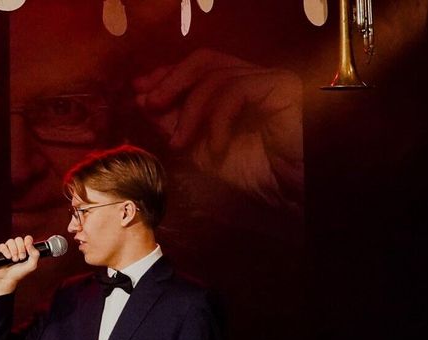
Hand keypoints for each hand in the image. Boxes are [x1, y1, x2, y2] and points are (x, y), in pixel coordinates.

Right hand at [0, 235, 38, 295]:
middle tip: (21, 258)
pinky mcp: (0, 251)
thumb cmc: (19, 273)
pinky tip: (8, 258)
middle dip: (21, 249)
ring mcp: (8, 248)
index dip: (27, 241)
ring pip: (10, 241)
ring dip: (14, 251)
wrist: (7, 279)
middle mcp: (17, 247)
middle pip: (19, 239)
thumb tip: (30, 243)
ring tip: (14, 260)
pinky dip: (6, 251)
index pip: (27, 238)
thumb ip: (35, 254)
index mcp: (25, 249)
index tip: (27, 247)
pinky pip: (2, 246)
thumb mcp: (32, 265)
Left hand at [133, 49, 304, 213]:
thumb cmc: (251, 173)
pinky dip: (218, 120)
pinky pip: (237, 91)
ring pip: (216, 77)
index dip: (166, 74)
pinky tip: (215, 147)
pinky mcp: (282, 86)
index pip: (195, 67)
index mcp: (233, 87)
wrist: (289, 193)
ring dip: (189, 111)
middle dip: (170, 80)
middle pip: (203, 60)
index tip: (138, 90)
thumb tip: (143, 99)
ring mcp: (268, 78)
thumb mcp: (200, 148)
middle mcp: (252, 76)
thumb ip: (175, 122)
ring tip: (179, 143)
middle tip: (149, 104)